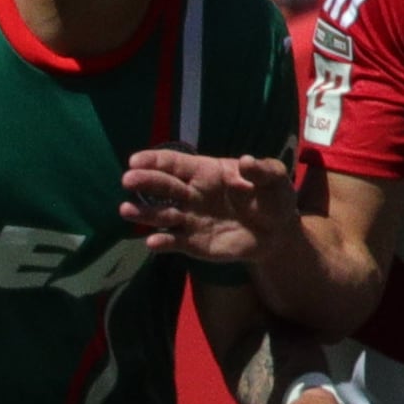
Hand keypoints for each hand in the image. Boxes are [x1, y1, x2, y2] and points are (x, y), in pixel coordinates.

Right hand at [120, 149, 295, 263]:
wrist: (276, 234)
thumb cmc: (272, 198)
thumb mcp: (275, 180)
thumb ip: (262, 170)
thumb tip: (247, 161)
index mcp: (206, 172)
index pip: (176, 164)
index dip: (156, 160)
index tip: (135, 160)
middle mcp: (192, 194)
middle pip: (163, 186)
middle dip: (144, 182)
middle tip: (127, 180)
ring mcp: (190, 219)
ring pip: (161, 214)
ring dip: (144, 212)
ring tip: (126, 210)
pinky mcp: (192, 243)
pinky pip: (173, 242)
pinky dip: (162, 242)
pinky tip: (153, 241)